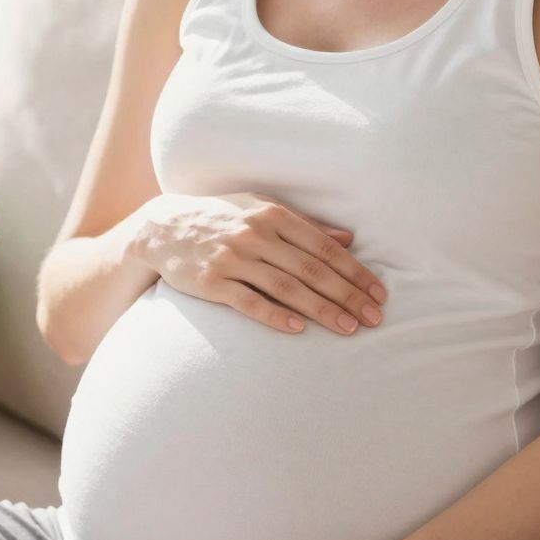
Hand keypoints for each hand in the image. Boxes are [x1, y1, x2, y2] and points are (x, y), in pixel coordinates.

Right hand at [131, 190, 387, 338]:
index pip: (323, 246)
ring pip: (285, 287)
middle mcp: (254, 234)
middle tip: (374, 317)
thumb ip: (304, 225)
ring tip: (348, 328)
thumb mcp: (260, 210)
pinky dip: (274, 315)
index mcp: (272, 215)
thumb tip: (348, 240)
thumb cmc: (220, 219)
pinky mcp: (210, 282)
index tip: (378, 293)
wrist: (161, 229)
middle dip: (346, 294)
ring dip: (320, 309)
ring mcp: (231, 258)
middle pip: (310, 269)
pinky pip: (248, 302)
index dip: (354, 271)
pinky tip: (298, 329)